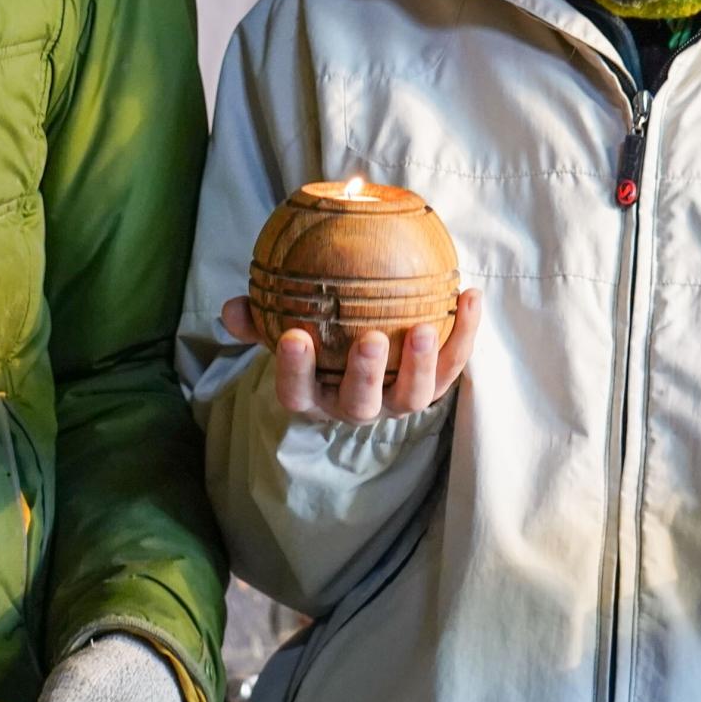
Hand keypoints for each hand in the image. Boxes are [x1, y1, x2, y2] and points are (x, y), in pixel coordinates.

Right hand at [220, 289, 482, 422]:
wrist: (364, 341)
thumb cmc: (314, 336)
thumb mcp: (281, 328)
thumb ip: (257, 319)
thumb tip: (232, 309)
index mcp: (315, 396)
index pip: (298, 394)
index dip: (296, 371)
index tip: (294, 336)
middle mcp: (357, 407)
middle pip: (360, 404)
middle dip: (366, 375)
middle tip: (370, 340)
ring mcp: (398, 400)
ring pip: (414, 397)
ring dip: (422, 365)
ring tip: (426, 328)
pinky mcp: (436, 385)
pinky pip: (455, 364)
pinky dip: (465, 332)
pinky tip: (468, 294)